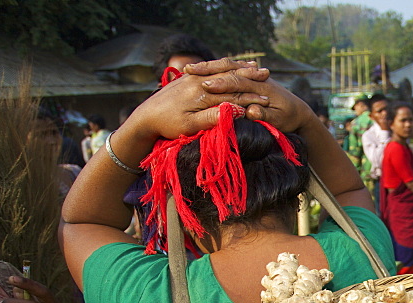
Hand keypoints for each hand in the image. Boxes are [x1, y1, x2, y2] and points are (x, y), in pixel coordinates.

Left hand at [124, 61, 272, 141]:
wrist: (145, 116)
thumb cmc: (168, 125)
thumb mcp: (191, 126)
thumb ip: (214, 117)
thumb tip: (237, 110)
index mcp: (201, 92)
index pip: (231, 93)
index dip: (250, 97)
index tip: (267, 101)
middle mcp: (198, 80)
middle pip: (229, 77)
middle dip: (249, 77)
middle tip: (267, 77)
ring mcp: (193, 76)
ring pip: (222, 69)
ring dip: (240, 68)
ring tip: (257, 68)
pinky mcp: (189, 76)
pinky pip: (212, 68)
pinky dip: (227, 67)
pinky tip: (236, 66)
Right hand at [195, 65, 315, 134]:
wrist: (299, 112)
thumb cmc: (289, 118)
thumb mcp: (279, 120)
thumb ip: (265, 115)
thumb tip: (250, 111)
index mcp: (262, 87)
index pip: (238, 82)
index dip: (221, 83)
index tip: (205, 85)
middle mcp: (255, 78)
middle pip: (228, 70)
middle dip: (208, 70)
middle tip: (187, 70)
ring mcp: (252, 78)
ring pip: (227, 68)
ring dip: (208, 68)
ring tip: (189, 69)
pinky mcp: (248, 81)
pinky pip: (228, 72)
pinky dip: (214, 71)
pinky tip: (198, 72)